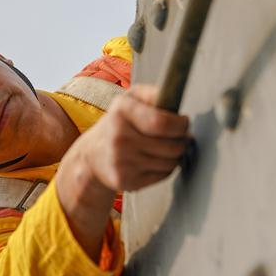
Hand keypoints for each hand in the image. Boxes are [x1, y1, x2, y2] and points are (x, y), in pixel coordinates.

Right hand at [66, 84, 190, 192]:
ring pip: (171, 162)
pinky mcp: (126, 181)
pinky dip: (166, 168)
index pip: (162, 123)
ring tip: (166, 147)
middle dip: (182, 141)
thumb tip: (174, 96)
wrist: (92, 155)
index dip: (181, 125)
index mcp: (121, 112)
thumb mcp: (130, 99)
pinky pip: (163, 175)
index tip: (183, 122)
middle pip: (171, 146)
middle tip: (179, 136)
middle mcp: (119, 138)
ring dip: (176, 155)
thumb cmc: (118, 124)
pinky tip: (155, 160)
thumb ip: (153, 94)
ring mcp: (121, 162)